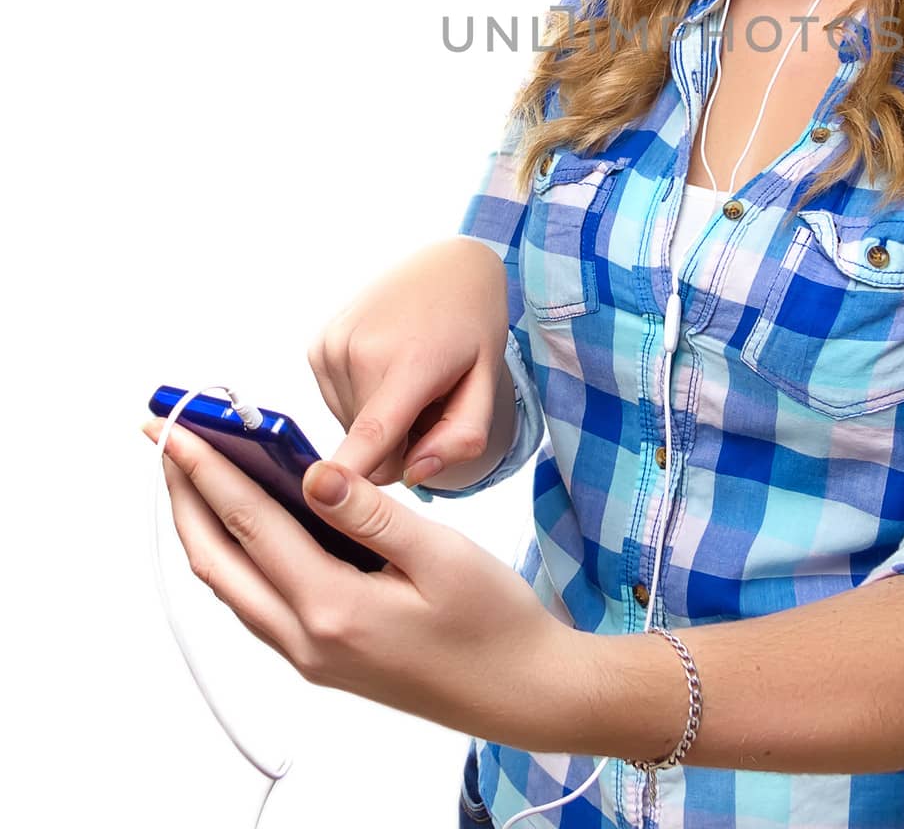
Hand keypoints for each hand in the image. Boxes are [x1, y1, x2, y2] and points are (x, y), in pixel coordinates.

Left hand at [141, 415, 576, 748]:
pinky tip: (247, 526)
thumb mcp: (440, 554)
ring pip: (231, 587)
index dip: (207, 470)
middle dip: (184, 497)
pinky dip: (236, 558)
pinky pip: (257, 604)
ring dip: (204, 528)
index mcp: (333, 609)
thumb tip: (312, 471)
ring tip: (195, 474)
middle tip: (167, 440)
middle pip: (217, 562)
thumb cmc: (493, 621)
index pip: (250, 525)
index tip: (177, 427)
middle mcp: (307, 640)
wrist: (521, 691)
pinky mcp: (324, 659)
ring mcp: (311, 656)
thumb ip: (369, 513)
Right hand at [307, 238, 510, 490]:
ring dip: (380, 421)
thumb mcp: (487, 382)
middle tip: (429, 398)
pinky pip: (337, 403)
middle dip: (400, 442)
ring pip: (350, 429)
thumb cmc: (473, 328)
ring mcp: (331, 346)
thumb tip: (412, 476)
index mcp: (409, 363)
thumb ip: (460, 437)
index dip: (349, 475)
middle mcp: (359, 351)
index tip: (321, 499)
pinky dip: (362, 400)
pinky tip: (387, 367)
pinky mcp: (317, 345)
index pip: (371, 435)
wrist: (448, 266)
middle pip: (370, 448)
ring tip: (409, 378)